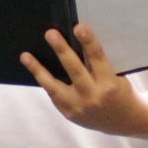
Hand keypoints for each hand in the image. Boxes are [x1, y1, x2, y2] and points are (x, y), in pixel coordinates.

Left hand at [20, 23, 147, 136]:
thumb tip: (74, 42)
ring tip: (25, 56)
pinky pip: (53, 94)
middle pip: (74, 70)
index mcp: (110, 84)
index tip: (79, 27)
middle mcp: (93, 96)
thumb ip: (97, 64)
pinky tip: (33, 68)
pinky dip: (43, 80)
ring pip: (55, 86)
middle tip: (50, 33)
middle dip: (62, 50)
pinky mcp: (68, 113)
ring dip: (38, 69)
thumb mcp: (116, 76)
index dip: (88, 42)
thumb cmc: (118, 91)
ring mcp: (79, 107)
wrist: (122, 121)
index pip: (98, 58)